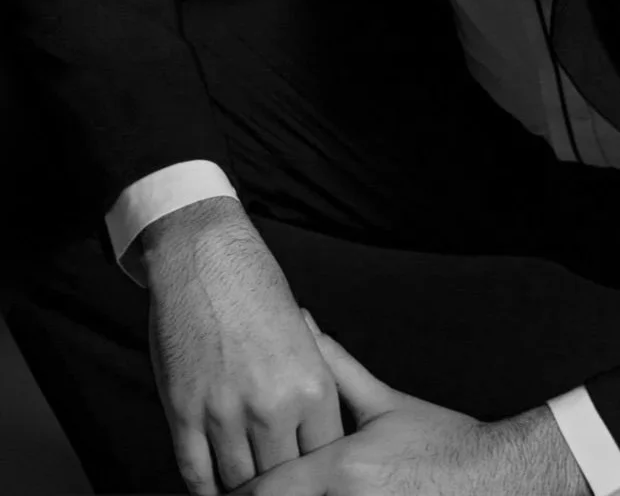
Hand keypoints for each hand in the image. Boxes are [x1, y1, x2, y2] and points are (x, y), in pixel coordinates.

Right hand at [143, 203, 342, 493]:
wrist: (205, 257)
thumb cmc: (257, 289)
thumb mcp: (303, 338)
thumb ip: (309, 390)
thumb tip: (312, 437)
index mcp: (313, 387)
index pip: (326, 457)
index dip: (319, 473)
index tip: (312, 476)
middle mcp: (273, 407)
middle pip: (285, 478)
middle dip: (284, 484)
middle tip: (281, 483)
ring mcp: (225, 414)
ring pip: (240, 484)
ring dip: (245, 490)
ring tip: (249, 489)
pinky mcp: (184, 414)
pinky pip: (196, 474)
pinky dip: (206, 491)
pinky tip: (214, 491)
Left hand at [230, 309, 588, 495]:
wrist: (493, 480)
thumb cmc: (442, 441)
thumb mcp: (385, 404)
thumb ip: (336, 367)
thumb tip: (302, 322)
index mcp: (341, 468)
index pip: (265, 489)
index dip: (240, 487)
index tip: (232, 480)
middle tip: (238, 487)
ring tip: (272, 492)